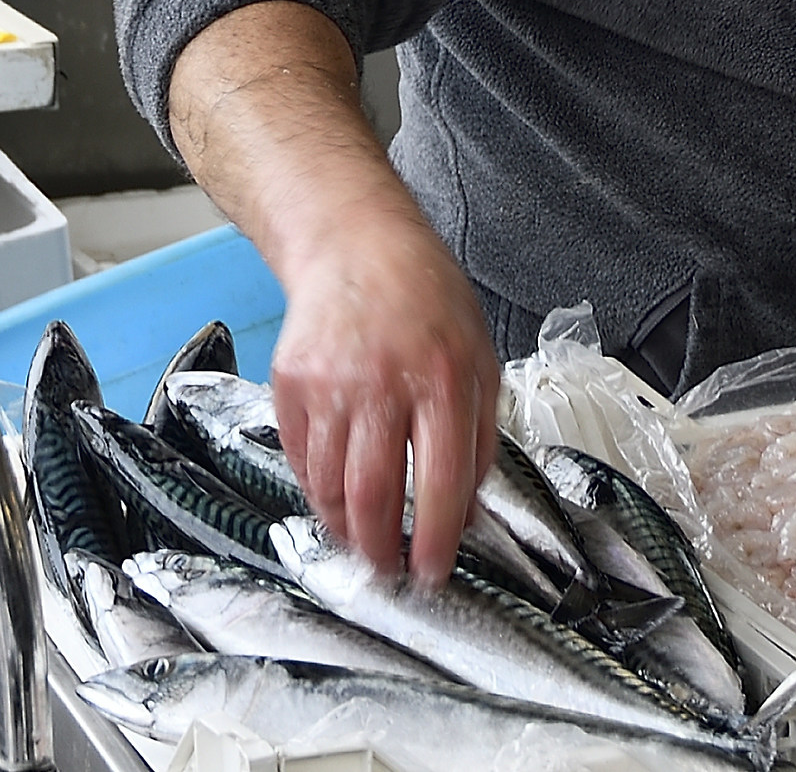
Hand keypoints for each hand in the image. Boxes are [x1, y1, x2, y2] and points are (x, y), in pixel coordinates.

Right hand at [271, 208, 498, 586]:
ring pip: (330, 486)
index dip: (435, 536)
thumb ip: (479, 434)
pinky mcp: (290, 385)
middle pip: (375, 493)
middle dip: (380, 550)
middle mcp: (384, 383)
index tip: (433, 571)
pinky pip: (301, 461)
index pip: (441, 478)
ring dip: (346, 530)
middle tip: (388, 575)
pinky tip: (336, 499)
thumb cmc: (430, 302)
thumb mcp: (480, 357)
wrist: (358, 247)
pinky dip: (318, 491)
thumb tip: (466, 509)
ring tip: (363, 545)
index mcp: (444, 377)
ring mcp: (330, 385)